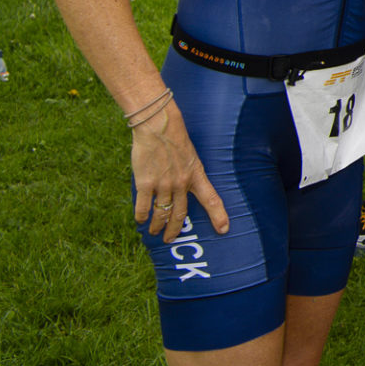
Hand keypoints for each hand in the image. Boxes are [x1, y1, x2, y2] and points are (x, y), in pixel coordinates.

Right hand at [130, 100, 228, 241]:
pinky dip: (141, 216)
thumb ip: (188, 174)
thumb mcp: (191, 157)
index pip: (212, 199)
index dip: (219, 215)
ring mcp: (163, 184)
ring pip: (161, 213)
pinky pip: (143, 206)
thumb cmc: (174, 138)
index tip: (224, 229)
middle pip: (180, 214)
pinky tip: (140, 220)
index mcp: (196, 175)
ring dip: (157, 226)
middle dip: (175, 230)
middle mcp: (181, 183)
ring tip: (154, 232)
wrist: (159, 126)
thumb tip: (183, 187)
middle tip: (171, 239)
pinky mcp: (145, 182)